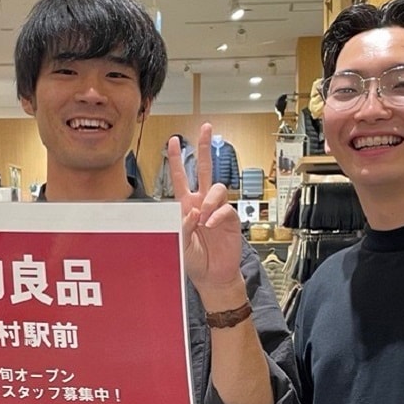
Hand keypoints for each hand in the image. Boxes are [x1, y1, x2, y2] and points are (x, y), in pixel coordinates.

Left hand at [171, 124, 246, 306]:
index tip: (173, 140)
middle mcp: (202, 203)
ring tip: (202, 217)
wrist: (211, 275)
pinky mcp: (231, 219)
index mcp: (185, 205)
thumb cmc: (193, 260)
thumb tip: (192, 210)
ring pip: (218, 188)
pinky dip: (217, 216)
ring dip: (209, 200)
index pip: (181, 178)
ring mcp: (217, 209)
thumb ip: (181, 226)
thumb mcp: (178, 242)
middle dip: (205, 148)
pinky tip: (210, 225)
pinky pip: (226, 208)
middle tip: (205, 128)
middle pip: (205, 169)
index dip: (176, 159)